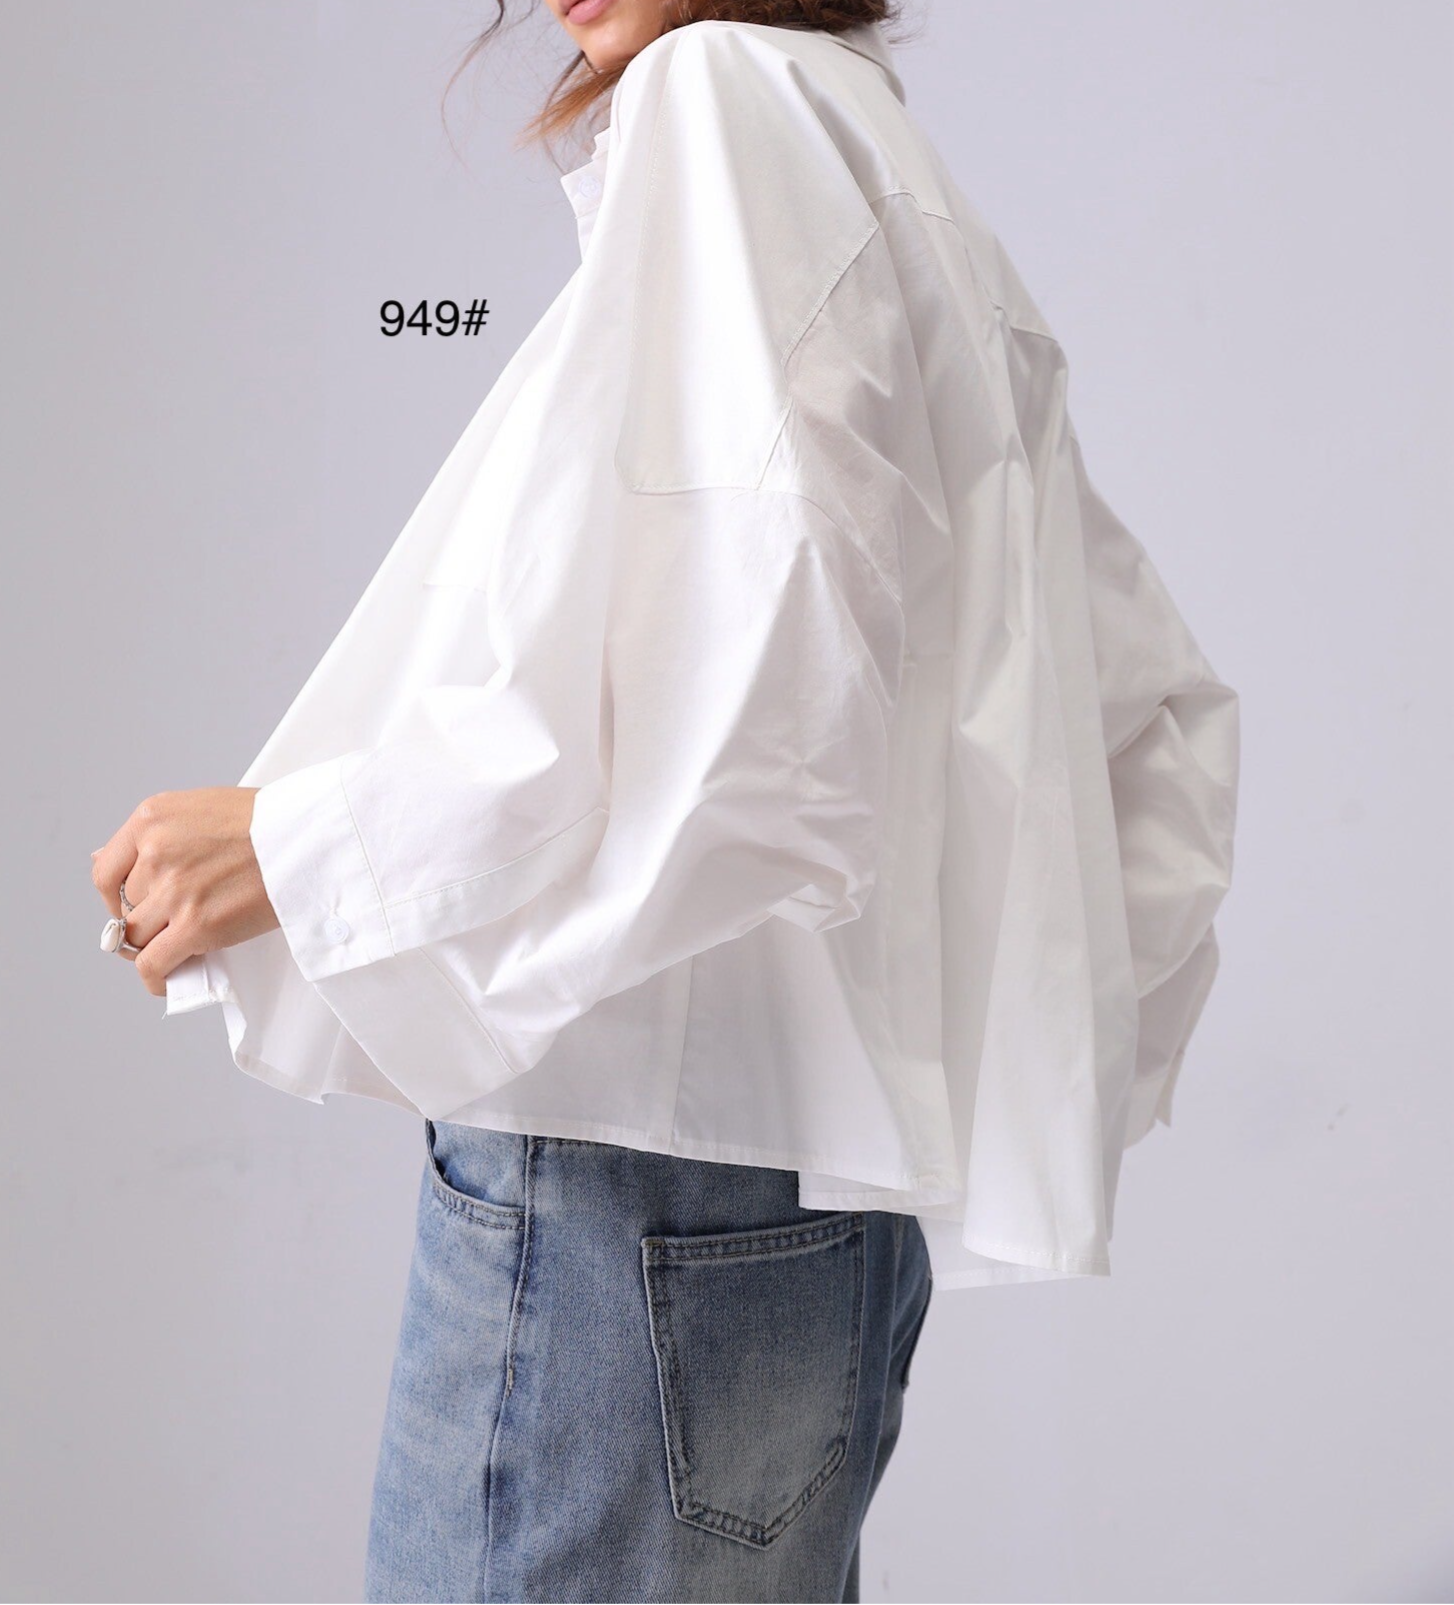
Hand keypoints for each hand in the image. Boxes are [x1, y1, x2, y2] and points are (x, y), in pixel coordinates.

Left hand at [91, 787, 279, 996]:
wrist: (312, 837)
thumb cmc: (271, 822)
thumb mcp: (201, 808)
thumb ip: (157, 834)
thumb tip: (102, 860)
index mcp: (152, 818)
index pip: (105, 870)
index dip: (114, 898)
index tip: (130, 908)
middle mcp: (155, 852)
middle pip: (127, 906)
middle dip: (147, 918)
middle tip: (174, 924)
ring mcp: (173, 890)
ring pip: (138, 936)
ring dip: (156, 945)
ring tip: (180, 947)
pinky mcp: (195, 925)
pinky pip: (153, 964)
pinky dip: (156, 978)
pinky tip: (168, 979)